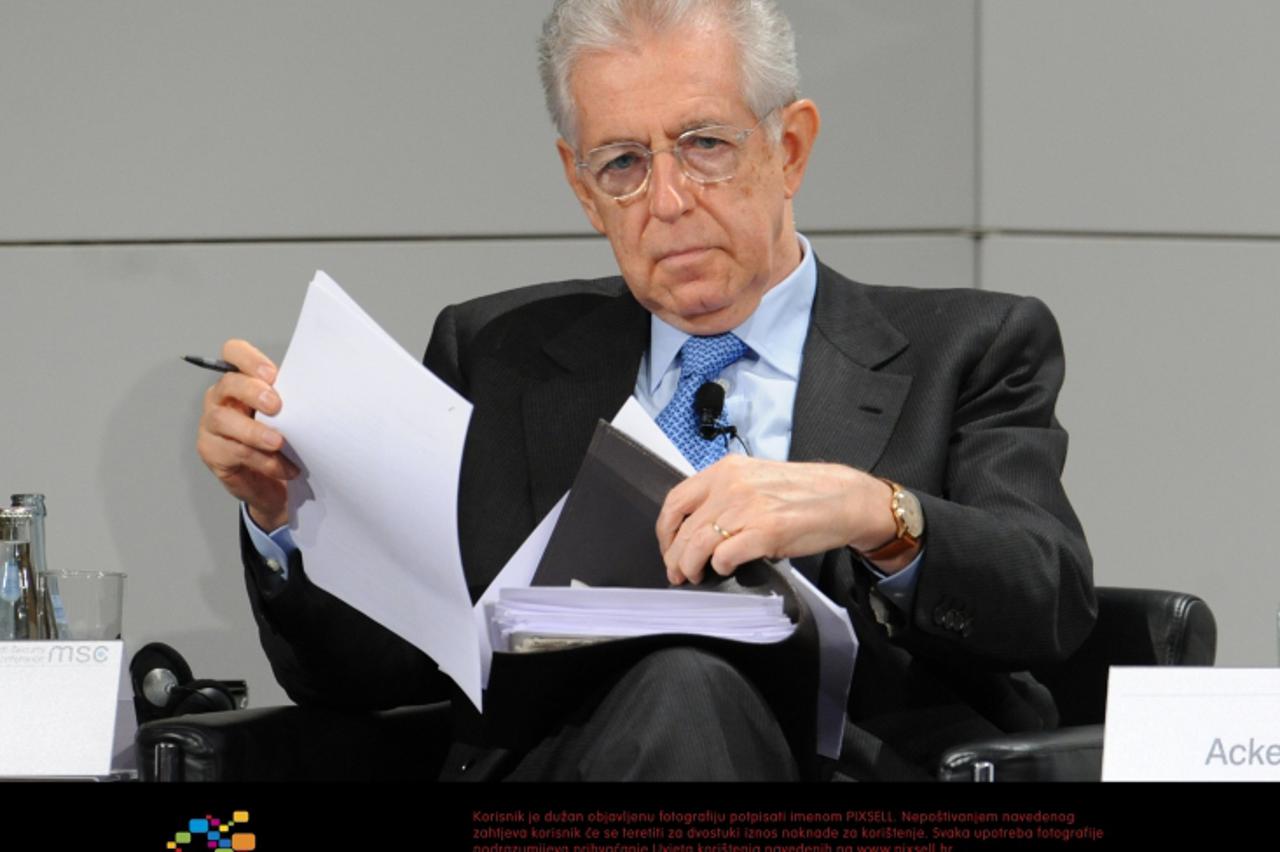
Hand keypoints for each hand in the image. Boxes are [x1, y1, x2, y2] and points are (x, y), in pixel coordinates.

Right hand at [195, 339, 297, 529]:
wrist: (273, 482)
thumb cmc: (280, 440)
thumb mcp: (288, 415)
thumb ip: (290, 398)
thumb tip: (314, 390)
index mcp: (241, 381)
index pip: (233, 352)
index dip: (249, 359)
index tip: (272, 376)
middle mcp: (220, 398)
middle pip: (228, 384)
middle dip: (253, 392)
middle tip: (276, 406)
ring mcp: (211, 424)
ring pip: (223, 419)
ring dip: (254, 431)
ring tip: (279, 443)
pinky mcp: (211, 451)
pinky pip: (234, 451)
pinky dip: (263, 460)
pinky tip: (285, 467)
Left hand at [654, 456, 903, 584]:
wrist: (843, 498)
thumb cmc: (802, 492)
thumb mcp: (754, 479)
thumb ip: (724, 495)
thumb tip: (696, 526)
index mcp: (726, 470)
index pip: (676, 500)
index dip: (665, 530)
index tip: (668, 546)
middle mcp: (732, 485)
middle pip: (683, 528)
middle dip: (674, 556)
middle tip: (677, 572)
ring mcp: (748, 508)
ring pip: (697, 545)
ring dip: (690, 566)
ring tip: (694, 576)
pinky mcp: (766, 532)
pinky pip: (725, 556)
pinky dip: (719, 566)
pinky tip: (725, 568)